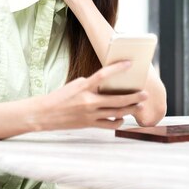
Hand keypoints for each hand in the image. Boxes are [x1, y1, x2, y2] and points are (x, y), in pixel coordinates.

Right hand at [31, 61, 146, 130]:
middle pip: (116, 99)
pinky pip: (108, 125)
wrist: (44, 114)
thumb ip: (91, 85)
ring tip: (139, 105)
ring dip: (130, 109)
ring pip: (116, 113)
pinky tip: (122, 118)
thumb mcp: (74, 85)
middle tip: (144, 93)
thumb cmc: (59, 97)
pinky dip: (118, 121)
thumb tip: (108, 86)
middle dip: (133, 96)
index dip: (117, 68)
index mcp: (83, 87)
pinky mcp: (89, 124)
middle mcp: (88, 101)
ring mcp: (90, 114)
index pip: (103, 75)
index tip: (129, 63)